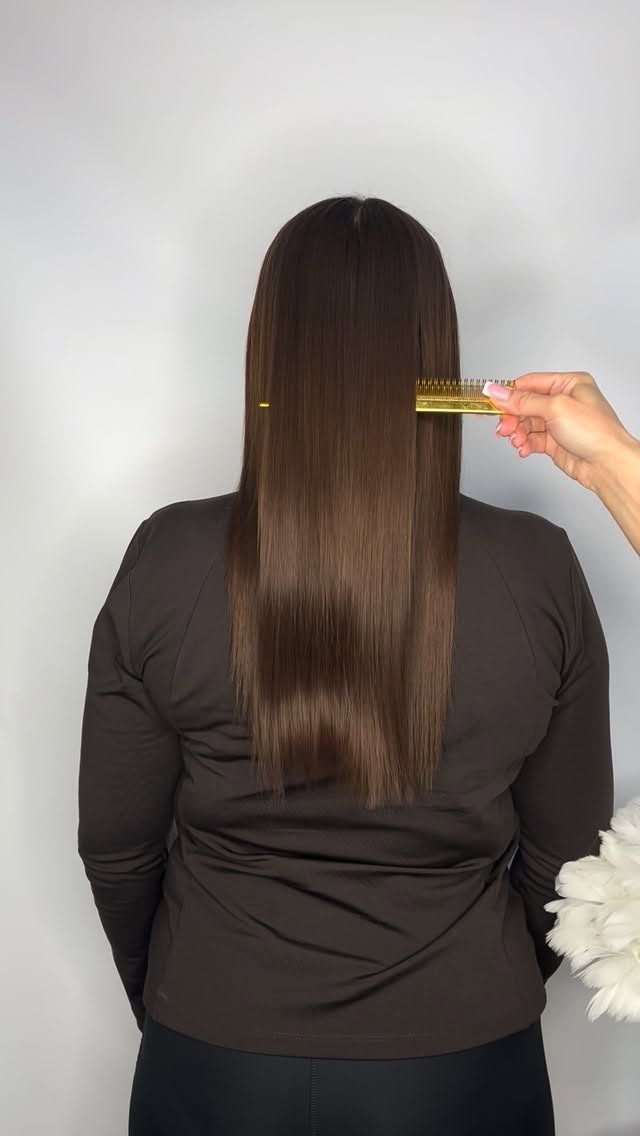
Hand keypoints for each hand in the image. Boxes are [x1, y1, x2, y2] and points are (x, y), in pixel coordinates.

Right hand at [485, 372, 631, 491]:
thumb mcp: (555, 408)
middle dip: (512, 417)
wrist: (608, 464)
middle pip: (525, 405)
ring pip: (526, 424)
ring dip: (518, 433)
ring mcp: (560, 422)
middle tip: (504, 427)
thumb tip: (498, 391)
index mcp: (569, 384)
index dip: (509, 393)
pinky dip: (525, 444)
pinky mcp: (555, 441)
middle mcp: (564, 401)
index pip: (530, 383)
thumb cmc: (596, 432)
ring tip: (516, 440)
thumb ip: (523, 401)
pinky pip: (532, 439)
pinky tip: (523, 448)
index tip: (490, 402)